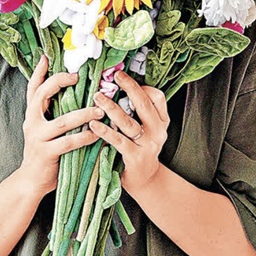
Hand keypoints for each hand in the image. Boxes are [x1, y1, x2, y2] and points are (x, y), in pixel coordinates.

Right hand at [20, 55, 101, 197]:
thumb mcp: (45, 129)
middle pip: (41, 95)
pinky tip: (97, 133)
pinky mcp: (46, 153)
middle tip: (77, 76)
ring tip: (100, 109)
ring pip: (62, 121)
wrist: (31, 180)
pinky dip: (84, 136)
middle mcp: (32, 122)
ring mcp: (37, 138)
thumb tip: (76, 93)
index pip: (33, 88)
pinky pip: (69, 142)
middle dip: (59, 82)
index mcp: (32, 114)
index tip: (47, 57)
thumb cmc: (45, 152)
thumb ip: (54, 112)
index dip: (39, 72)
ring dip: (83, 113)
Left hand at [89, 70, 169, 191]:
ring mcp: (148, 145)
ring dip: (112, 108)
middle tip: (114, 76)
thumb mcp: (147, 129)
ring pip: (129, 122)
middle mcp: (158, 131)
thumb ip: (138, 112)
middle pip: (144, 105)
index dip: (141, 86)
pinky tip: (94, 124)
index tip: (122, 78)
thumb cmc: (140, 149)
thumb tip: (117, 88)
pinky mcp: (136, 157)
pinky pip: (119, 141)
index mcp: (161, 121)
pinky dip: (105, 131)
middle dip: (129, 87)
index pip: (157, 97)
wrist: (144, 179)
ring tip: (97, 97)